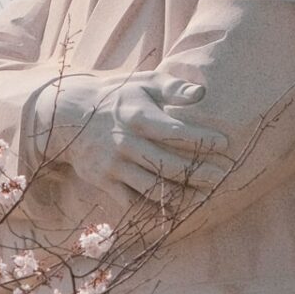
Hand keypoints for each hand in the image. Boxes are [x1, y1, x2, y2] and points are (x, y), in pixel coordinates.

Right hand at [35, 70, 229, 202]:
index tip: (225, 143)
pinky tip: (175, 211)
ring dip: (181, 196)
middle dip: (199, 172)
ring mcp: (113, 165)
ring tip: (205, 196)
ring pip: (152, 187)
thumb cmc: (116, 97)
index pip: (175, 131)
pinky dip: (154, 209)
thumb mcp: (142, 82)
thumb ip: (172, 87)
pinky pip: (133, 202)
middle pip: (168, 164)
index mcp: (137, 117)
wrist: (68, 115)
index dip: (201, 138)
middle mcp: (125, 143)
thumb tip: (202, 94)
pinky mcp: (104, 181)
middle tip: (223, 175)